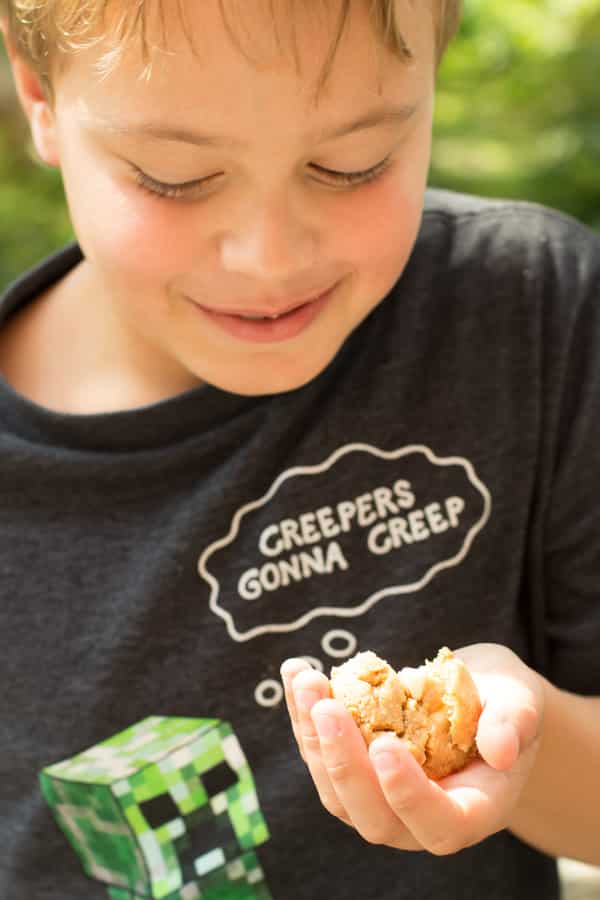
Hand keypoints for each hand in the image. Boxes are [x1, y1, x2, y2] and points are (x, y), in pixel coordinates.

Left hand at [281, 643, 544, 854]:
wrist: (477, 698)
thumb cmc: (503, 701)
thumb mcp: (520, 700)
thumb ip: (515, 722)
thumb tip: (499, 750)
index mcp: (473, 810)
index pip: (440, 823)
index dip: (409, 795)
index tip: (385, 746)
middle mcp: (421, 821)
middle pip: (374, 817)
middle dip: (343, 764)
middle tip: (326, 707)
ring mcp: (381, 803)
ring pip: (336, 792)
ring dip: (312, 737)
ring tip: (305, 679)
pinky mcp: (353, 777)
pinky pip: (322, 759)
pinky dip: (304, 718)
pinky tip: (297, 674)